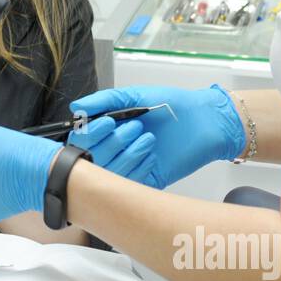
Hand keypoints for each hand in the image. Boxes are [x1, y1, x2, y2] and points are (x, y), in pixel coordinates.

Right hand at [67, 84, 245, 189]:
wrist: (204, 120)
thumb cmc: (172, 104)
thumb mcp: (134, 96)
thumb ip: (104, 100)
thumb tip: (76, 108)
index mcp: (107, 130)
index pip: (81, 141)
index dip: (90, 134)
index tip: (107, 122)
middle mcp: (114, 150)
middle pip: (92, 160)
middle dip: (112, 143)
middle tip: (135, 127)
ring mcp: (129, 168)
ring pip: (110, 174)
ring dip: (127, 154)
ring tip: (148, 138)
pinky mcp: (147, 181)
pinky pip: (131, 185)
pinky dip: (138, 168)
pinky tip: (153, 155)